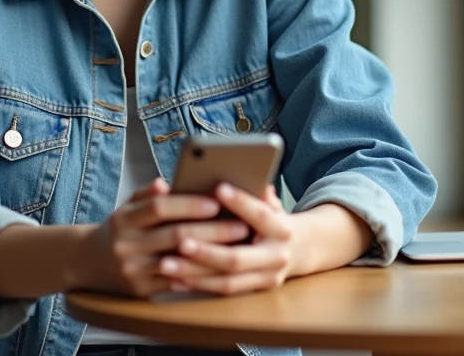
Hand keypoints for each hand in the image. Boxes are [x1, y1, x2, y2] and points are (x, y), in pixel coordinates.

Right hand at [80, 177, 251, 297]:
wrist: (90, 263)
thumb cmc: (121, 229)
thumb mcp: (127, 206)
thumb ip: (147, 194)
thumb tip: (166, 181)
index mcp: (124, 219)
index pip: (159, 208)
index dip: (188, 204)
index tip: (216, 201)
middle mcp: (126, 245)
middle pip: (174, 235)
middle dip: (211, 230)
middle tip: (241, 226)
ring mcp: (133, 271)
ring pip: (179, 263)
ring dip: (212, 256)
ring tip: (238, 248)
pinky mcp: (141, 291)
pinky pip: (176, 284)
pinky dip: (200, 275)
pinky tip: (222, 270)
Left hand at [156, 182, 297, 294]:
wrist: (299, 249)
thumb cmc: (272, 218)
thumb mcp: (271, 201)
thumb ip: (258, 191)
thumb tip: (248, 172)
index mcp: (282, 229)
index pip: (260, 215)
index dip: (240, 202)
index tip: (217, 188)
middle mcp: (277, 257)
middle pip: (236, 258)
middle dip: (206, 250)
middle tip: (179, 240)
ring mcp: (266, 279)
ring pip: (226, 281)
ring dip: (193, 273)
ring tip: (165, 264)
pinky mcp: (254, 292)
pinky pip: (221, 292)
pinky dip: (196, 285)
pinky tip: (173, 278)